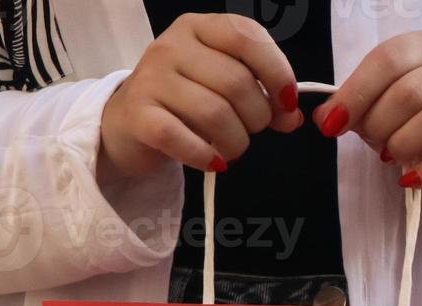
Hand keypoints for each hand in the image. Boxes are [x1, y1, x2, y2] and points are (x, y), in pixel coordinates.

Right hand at [100, 14, 301, 178]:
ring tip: (232, 148)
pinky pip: (181, 138)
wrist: (129, 123)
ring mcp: (151, 78)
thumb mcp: (224, 85)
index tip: (287, 103)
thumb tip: (291, 116)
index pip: (247, 36)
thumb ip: (263, 93)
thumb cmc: (187, 100)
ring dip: (236, 142)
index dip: (278, 72)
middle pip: (236, 82)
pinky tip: (213, 162)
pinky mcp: (138, 115)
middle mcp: (172, 46)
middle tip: (252, 130)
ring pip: (215, 114)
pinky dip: (206, 156)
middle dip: (258, 117)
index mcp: (200, 28)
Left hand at [314, 31, 421, 197]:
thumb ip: (355, 105)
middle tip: (370, 141)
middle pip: (412, 90)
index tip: (332, 123)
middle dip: (379, 123)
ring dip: (404, 143)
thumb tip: (326, 116)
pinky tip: (410, 178)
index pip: (389, 59)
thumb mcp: (385, 104)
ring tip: (390, 156)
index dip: (356, 93)